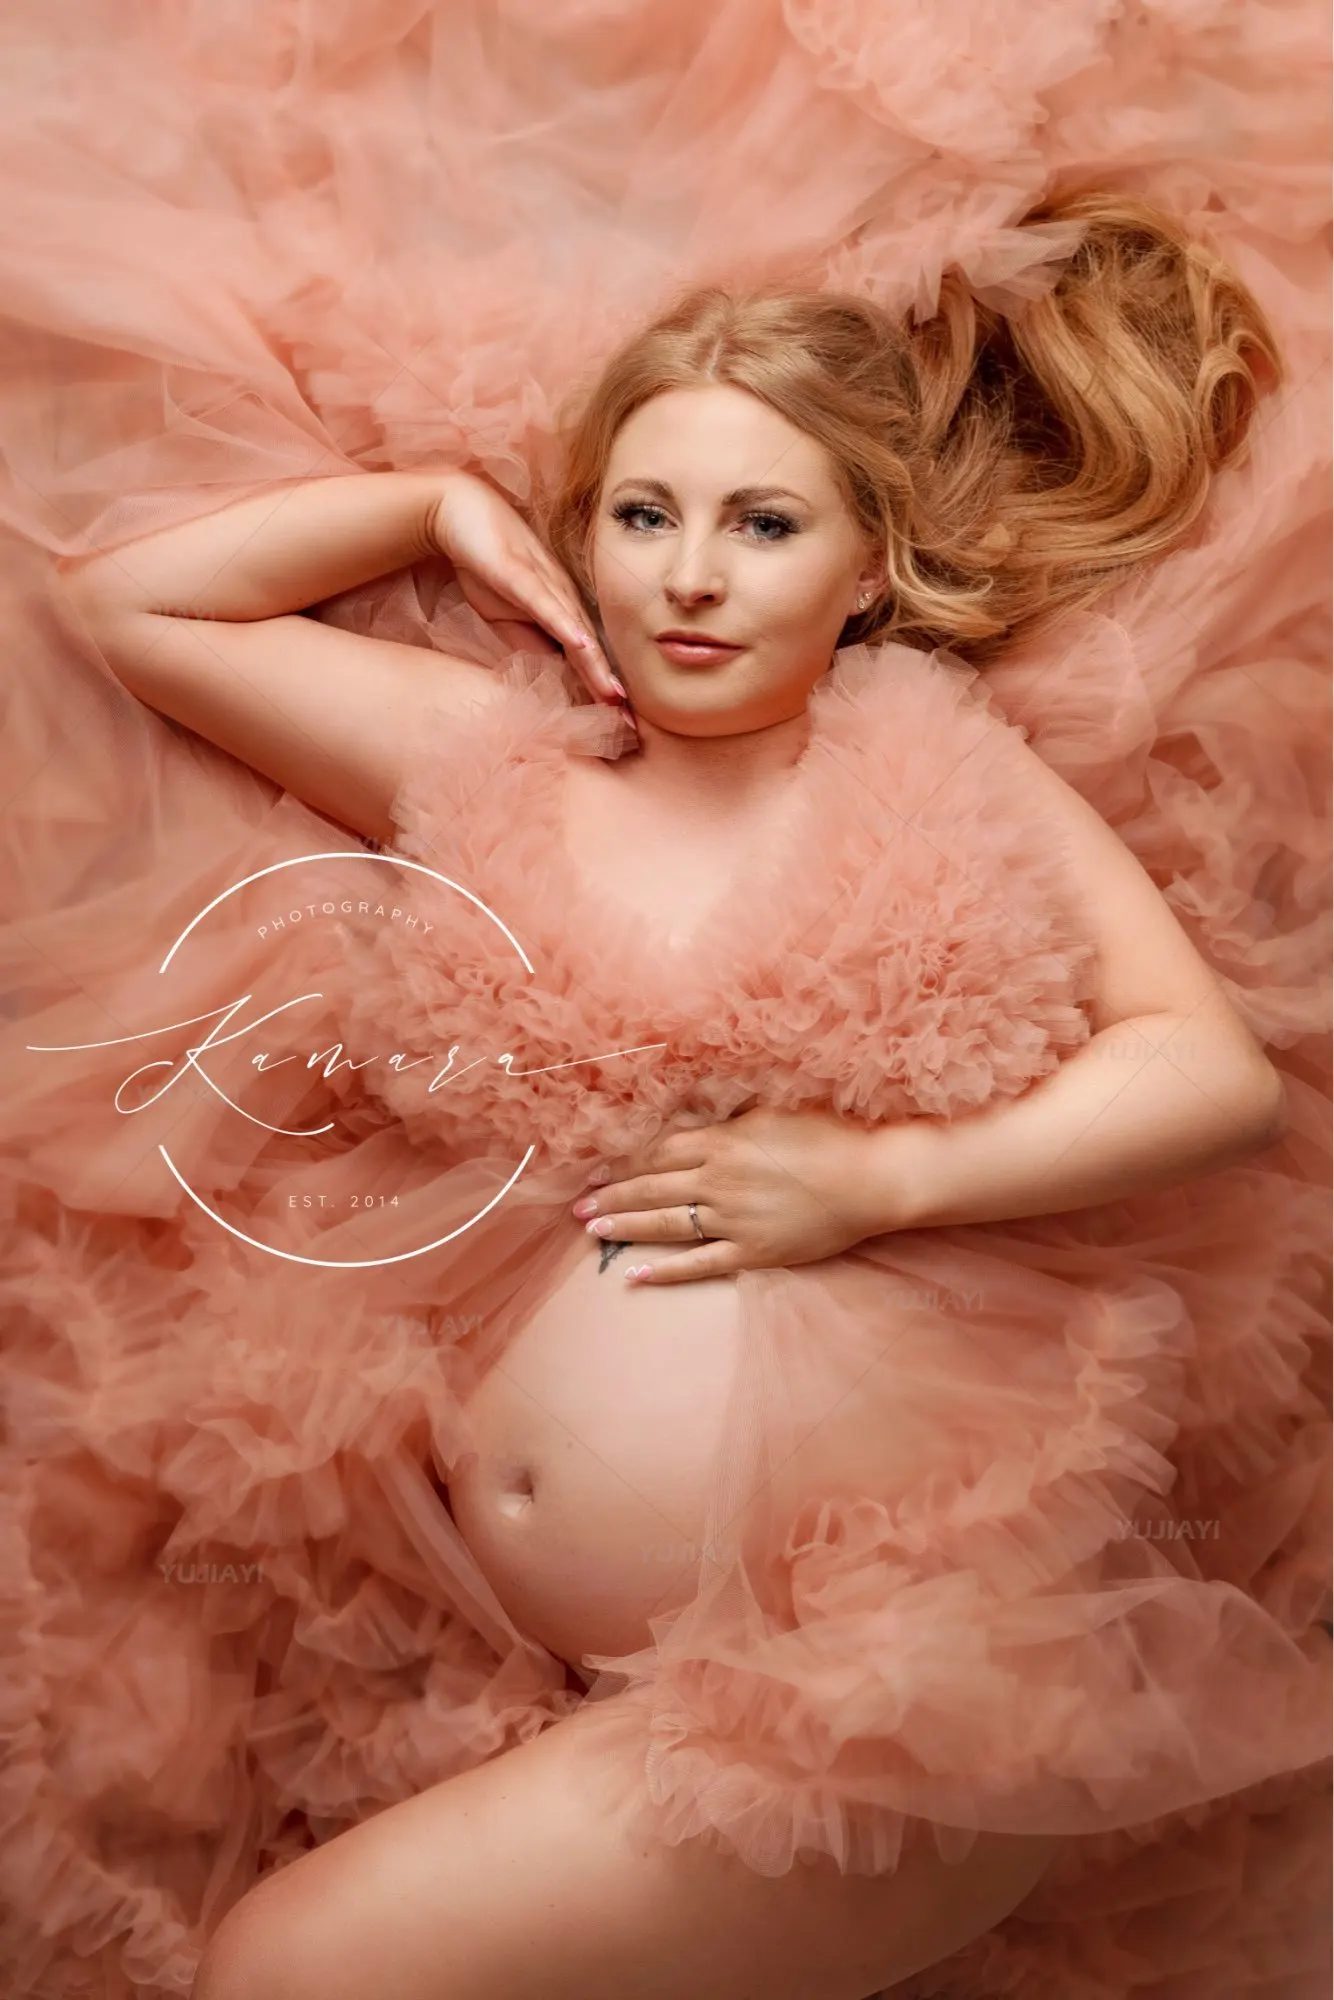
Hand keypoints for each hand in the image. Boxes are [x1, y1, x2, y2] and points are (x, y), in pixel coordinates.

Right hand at [427, 472, 628, 712]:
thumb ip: (532, 645)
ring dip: (597, 665)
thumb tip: (553, 678)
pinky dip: (565, 624)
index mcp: (561, 612)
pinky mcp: (521, 573)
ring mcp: (544, 585)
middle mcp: (562, 599)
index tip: (623, 727)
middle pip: (592, 651)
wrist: (458, 513)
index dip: (603, 693)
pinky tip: (581, 645)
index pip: (588, 660)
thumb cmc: (487, 566)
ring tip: (615, 697)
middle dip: (610, 689)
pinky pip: (546, 603)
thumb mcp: (509, 619)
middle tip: (632, 727)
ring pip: (576, 631)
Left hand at [571, 1105, 883, 1283]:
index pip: (657, 1152)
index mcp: (722, 1142)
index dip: (622, 1163)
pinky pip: (700, 1263)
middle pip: (651, 1187)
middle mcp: (719, 1181)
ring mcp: (733, 1219)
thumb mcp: (773, 1111)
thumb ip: (731, 1118)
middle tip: (577, 1206)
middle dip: (610, 1196)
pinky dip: (667, 1271)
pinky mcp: (753, 1251)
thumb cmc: (829, 1136)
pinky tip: (637, 1275)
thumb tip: (699, 1118)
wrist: (871, 1178)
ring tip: (592, 1230)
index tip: (594, 1170)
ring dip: (625, 1226)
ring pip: (666, 1224)